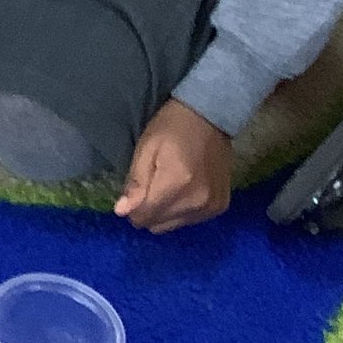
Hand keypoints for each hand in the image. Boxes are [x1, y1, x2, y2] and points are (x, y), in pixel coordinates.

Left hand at [115, 98, 232, 233]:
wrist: (211, 116)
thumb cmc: (173, 128)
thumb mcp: (146, 149)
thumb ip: (135, 183)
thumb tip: (122, 212)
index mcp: (176, 185)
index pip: (144, 216)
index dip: (132, 208)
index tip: (134, 192)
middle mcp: (196, 202)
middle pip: (158, 225)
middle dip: (148, 210)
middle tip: (151, 186)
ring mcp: (211, 207)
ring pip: (173, 225)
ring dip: (165, 212)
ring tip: (168, 185)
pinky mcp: (219, 207)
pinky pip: (190, 220)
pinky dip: (182, 210)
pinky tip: (183, 189)